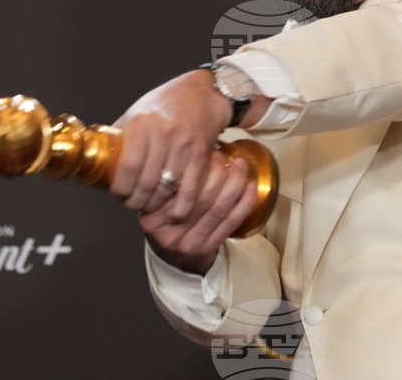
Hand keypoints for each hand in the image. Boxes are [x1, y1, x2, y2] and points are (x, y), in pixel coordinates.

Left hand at [110, 68, 232, 220]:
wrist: (201, 93)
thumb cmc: (165, 104)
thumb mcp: (136, 113)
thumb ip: (121, 136)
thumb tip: (101, 159)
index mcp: (142, 124)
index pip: (128, 167)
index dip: (121, 190)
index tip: (119, 196)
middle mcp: (163, 134)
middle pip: (146, 183)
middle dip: (137, 202)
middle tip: (134, 205)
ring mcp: (184, 144)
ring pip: (167, 189)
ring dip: (157, 206)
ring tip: (151, 207)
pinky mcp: (201, 154)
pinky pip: (190, 188)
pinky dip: (181, 206)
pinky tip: (174, 211)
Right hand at [141, 149, 258, 274]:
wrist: (173, 257)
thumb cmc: (166, 220)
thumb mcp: (154, 202)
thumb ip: (164, 181)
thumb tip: (190, 143)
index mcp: (150, 216)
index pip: (174, 189)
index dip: (193, 166)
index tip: (203, 149)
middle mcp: (168, 232)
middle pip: (199, 197)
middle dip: (216, 172)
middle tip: (222, 155)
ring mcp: (188, 243)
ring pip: (218, 209)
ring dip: (234, 183)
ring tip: (240, 165)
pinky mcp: (207, 248)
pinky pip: (231, 223)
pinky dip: (244, 203)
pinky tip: (251, 187)